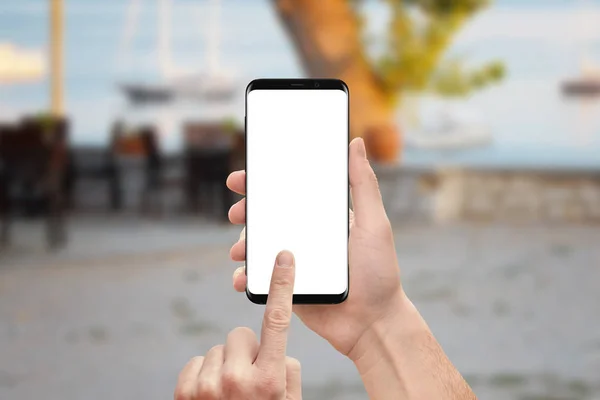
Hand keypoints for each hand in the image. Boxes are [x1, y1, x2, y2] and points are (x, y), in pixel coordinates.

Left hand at [174, 251, 301, 399]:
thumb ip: (287, 370)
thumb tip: (275, 350)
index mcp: (269, 380)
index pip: (278, 321)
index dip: (282, 285)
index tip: (283, 259)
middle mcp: (237, 379)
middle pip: (240, 335)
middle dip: (246, 352)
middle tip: (249, 380)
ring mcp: (208, 387)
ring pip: (217, 349)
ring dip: (224, 366)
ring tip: (229, 396)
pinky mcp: (185, 393)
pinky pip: (196, 362)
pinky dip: (204, 375)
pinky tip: (212, 398)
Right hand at [226, 137, 404, 357]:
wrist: (373, 324)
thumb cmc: (379, 273)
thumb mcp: (374, 224)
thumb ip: (363, 185)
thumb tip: (355, 143)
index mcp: (323, 219)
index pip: (290, 193)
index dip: (264, 183)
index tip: (243, 177)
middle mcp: (306, 237)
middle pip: (268, 218)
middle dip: (247, 213)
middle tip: (237, 213)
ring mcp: (295, 262)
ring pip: (259, 247)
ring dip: (242, 245)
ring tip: (239, 251)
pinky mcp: (287, 287)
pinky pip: (260, 278)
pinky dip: (246, 276)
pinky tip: (242, 277)